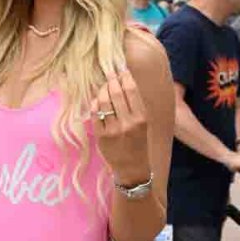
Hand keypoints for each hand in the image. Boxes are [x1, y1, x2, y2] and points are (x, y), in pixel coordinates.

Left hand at [90, 69, 150, 185]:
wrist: (133, 169)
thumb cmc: (139, 143)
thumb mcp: (144, 124)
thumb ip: (136, 105)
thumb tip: (124, 81)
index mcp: (142, 118)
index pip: (131, 89)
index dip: (125, 77)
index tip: (122, 72)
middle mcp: (128, 123)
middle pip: (116, 92)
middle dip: (112, 80)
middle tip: (110, 75)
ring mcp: (113, 130)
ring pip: (103, 101)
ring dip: (102, 90)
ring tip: (104, 87)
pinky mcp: (101, 136)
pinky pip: (95, 113)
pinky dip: (95, 104)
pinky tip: (98, 101)